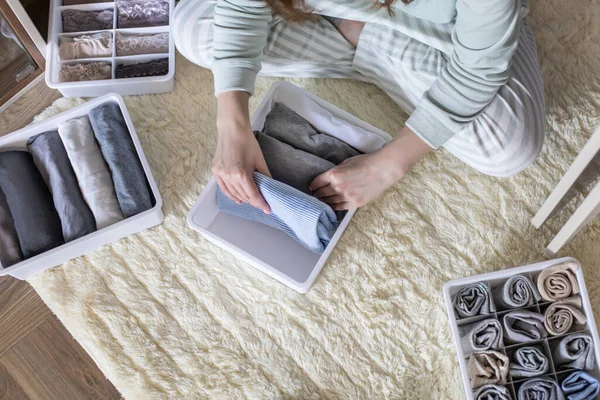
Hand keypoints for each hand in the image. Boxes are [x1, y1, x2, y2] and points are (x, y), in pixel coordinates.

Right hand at [213, 91, 270, 212]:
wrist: (232, 129)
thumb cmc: (247, 142)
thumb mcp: (260, 160)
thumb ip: (265, 176)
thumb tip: (270, 187)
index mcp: (242, 174)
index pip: (253, 195)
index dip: (261, 203)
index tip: (267, 209)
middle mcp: (230, 176)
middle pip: (243, 196)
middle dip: (253, 202)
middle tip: (261, 205)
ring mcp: (221, 174)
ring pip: (233, 193)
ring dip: (243, 199)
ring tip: (252, 202)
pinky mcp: (216, 171)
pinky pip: (224, 187)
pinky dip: (231, 195)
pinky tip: (238, 199)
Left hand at [310, 126, 431, 209]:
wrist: (383, 169)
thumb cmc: (366, 162)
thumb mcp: (346, 162)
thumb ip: (336, 171)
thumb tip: (328, 177)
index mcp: (334, 174)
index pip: (317, 182)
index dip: (313, 185)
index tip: (311, 187)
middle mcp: (338, 187)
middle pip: (322, 193)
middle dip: (317, 194)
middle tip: (314, 195)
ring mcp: (347, 196)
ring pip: (330, 202)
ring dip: (324, 201)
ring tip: (321, 201)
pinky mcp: (355, 203)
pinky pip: (340, 207)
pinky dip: (334, 206)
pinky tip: (332, 205)